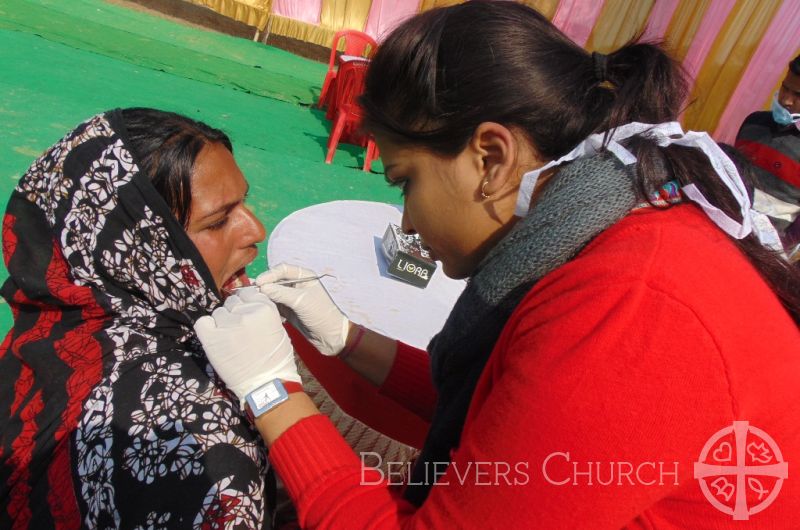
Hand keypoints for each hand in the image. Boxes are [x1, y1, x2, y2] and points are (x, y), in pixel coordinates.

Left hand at [194, 287, 299, 403]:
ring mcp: (227, 324)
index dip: (245, 302)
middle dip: (234, 313)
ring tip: (229, 338)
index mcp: (264, 308)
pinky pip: (202, 322)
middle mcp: (245, 313)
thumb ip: (263, 312)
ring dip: (222, 322)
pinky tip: (215, 338)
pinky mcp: (211, 338)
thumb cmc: (275, 359)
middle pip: (231, 302)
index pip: (247, 292)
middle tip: (238, 329)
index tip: (246, 313)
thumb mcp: (277, 328)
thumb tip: (248, 304)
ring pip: (218, 313)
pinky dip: (207, 328)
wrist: (266, 384)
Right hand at [256, 263, 349, 355]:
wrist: (331, 337)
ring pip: (273, 292)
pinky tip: (263, 309)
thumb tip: (262, 287)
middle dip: (265, 285)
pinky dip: (268, 306)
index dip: (269, 274)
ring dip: (265, 296)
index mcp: (305, 276)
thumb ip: (281, 292)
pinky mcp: (289, 310)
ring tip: (255, 301)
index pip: (283, 269)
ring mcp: (293, 297)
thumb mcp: (301, 301)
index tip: (258, 283)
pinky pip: (274, 304)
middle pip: (276, 280)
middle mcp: (298, 284)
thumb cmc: (321, 314)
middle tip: (252, 293)